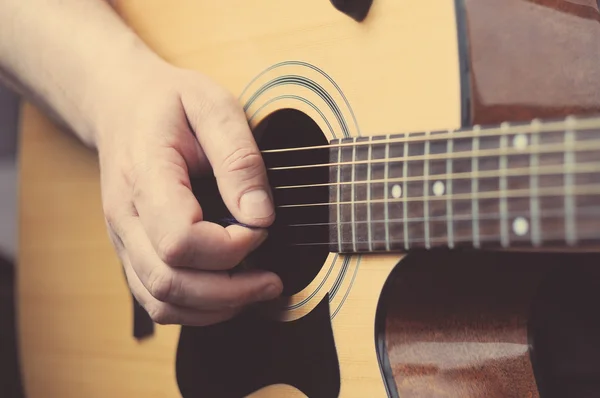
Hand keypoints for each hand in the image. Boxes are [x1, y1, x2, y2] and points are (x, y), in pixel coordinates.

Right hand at [96, 62, 282, 325]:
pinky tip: (229, 292)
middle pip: (169, 282)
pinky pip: (157, 298)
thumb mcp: (212, 106)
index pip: (180, 238)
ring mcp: (125, 239)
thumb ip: (238, 158)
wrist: (123, 105)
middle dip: (230, 291)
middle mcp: (126, 216)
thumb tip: (259, 214)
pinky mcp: (133, 250)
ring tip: (257, 290)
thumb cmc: (168, 102)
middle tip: (273, 279)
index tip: (260, 227)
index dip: (229, 246)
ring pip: (161, 301)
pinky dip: (196, 308)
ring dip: (214, 307)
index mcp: (144, 176)